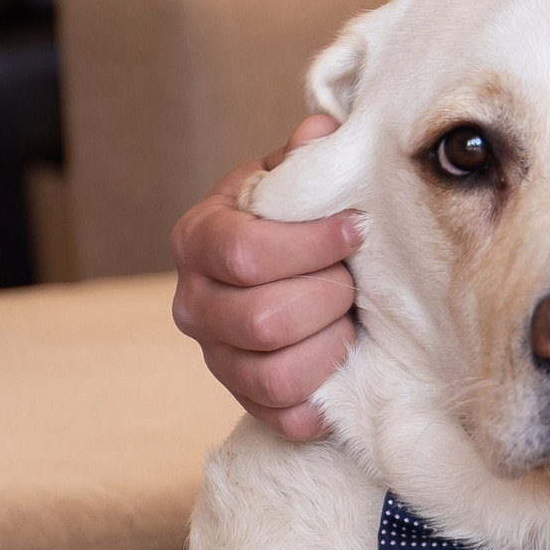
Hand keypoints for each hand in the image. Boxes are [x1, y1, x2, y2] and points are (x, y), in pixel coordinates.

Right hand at [169, 112, 361, 440]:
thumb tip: (322, 132)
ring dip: (333, 344)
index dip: (313, 244)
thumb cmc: (294, 221)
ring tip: (350, 319)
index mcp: (198, 240)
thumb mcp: (294, 180)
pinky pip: (288, 416)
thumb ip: (307, 158)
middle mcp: (193, 305)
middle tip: (353, 279)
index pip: (247, 254)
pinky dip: (326, 393)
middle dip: (329, 296)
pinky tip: (345, 360)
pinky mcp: (248, 402)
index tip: (356, 228)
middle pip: (266, 320)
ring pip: (278, 374)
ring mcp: (217, 361)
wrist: (284, 273)